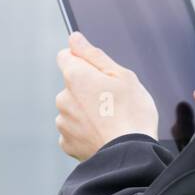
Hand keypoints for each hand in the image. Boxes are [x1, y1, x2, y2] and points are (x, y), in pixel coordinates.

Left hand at [55, 32, 158, 160]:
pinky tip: (103, 134)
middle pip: (72, 84)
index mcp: (75, 76)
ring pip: (73, 108)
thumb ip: (94, 55)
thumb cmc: (132, 113)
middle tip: (113, 100)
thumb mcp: (122, 75)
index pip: (65, 56)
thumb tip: (74, 38)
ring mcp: (63, 122)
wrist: (130, 155)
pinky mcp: (67, 143)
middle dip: (87, 89)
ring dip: (86, 111)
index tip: (98, 71)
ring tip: (111, 120)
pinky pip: (74, 130)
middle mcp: (63, 98)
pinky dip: (85, 131)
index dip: (82, 60)